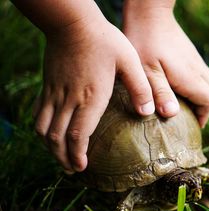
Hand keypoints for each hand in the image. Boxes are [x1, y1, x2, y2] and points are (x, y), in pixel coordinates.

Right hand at [34, 16, 153, 172]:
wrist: (73, 22)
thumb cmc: (104, 41)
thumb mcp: (129, 62)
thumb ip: (140, 88)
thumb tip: (148, 113)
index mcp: (90, 97)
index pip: (78, 134)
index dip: (77, 155)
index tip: (82, 167)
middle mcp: (69, 99)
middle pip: (57, 137)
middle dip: (63, 157)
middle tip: (72, 169)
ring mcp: (55, 92)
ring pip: (43, 127)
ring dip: (50, 146)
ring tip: (60, 157)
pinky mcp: (48, 84)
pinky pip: (38, 112)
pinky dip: (42, 128)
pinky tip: (49, 132)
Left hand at [122, 4, 208, 126]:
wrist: (150, 13)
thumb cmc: (144, 42)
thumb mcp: (147, 71)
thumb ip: (160, 92)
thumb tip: (172, 114)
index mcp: (189, 76)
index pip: (207, 101)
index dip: (202, 116)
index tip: (192, 126)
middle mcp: (197, 69)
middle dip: (205, 108)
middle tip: (189, 117)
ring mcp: (195, 61)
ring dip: (202, 96)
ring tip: (185, 105)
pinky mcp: (190, 55)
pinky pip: (202, 74)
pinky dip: (197, 85)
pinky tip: (180, 87)